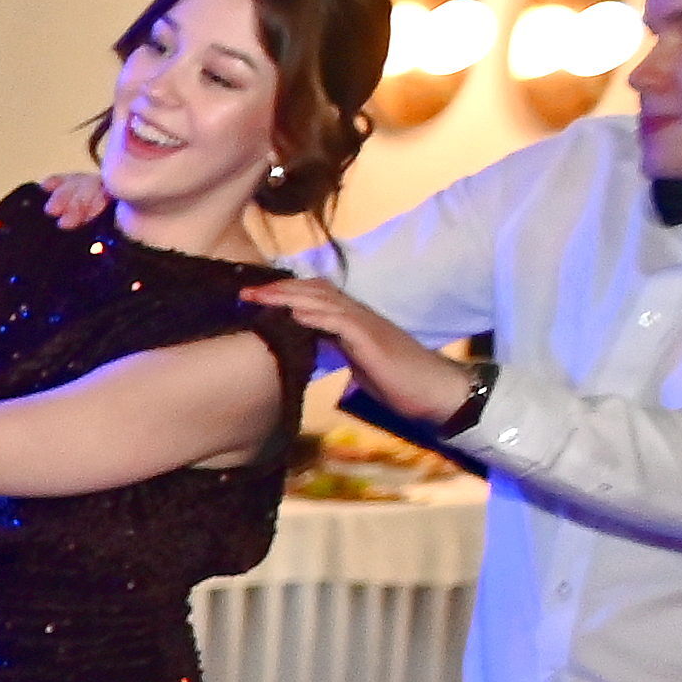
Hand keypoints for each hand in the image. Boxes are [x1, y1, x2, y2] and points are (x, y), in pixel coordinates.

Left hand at [244, 275, 476, 429]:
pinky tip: (295, 314)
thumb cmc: (400, 382)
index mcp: (354, 322)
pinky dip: (317, 316)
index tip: (255, 297)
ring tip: (260, 296)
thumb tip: (310, 347)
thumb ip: (336, 350)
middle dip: (278, 290)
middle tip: (245, 292)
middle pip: (314, 293)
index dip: (286, 294)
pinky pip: (342, 323)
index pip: (316, 298)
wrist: (436, 391)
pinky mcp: (373, 341)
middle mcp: (359, 317)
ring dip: (289, 297)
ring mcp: (367, 326)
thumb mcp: (359, 363)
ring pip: (324, 302)